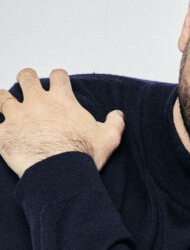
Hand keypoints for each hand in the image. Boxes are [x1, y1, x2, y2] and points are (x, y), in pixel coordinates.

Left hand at [0, 68, 124, 177]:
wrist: (60, 174)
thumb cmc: (84, 154)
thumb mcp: (110, 137)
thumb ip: (115, 122)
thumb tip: (118, 114)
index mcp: (62, 100)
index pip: (58, 76)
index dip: (58, 77)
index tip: (58, 82)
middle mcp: (38, 102)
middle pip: (26, 77)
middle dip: (27, 78)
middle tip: (29, 85)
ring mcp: (17, 117)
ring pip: (2, 96)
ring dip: (4, 98)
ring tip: (6, 103)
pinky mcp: (3, 134)